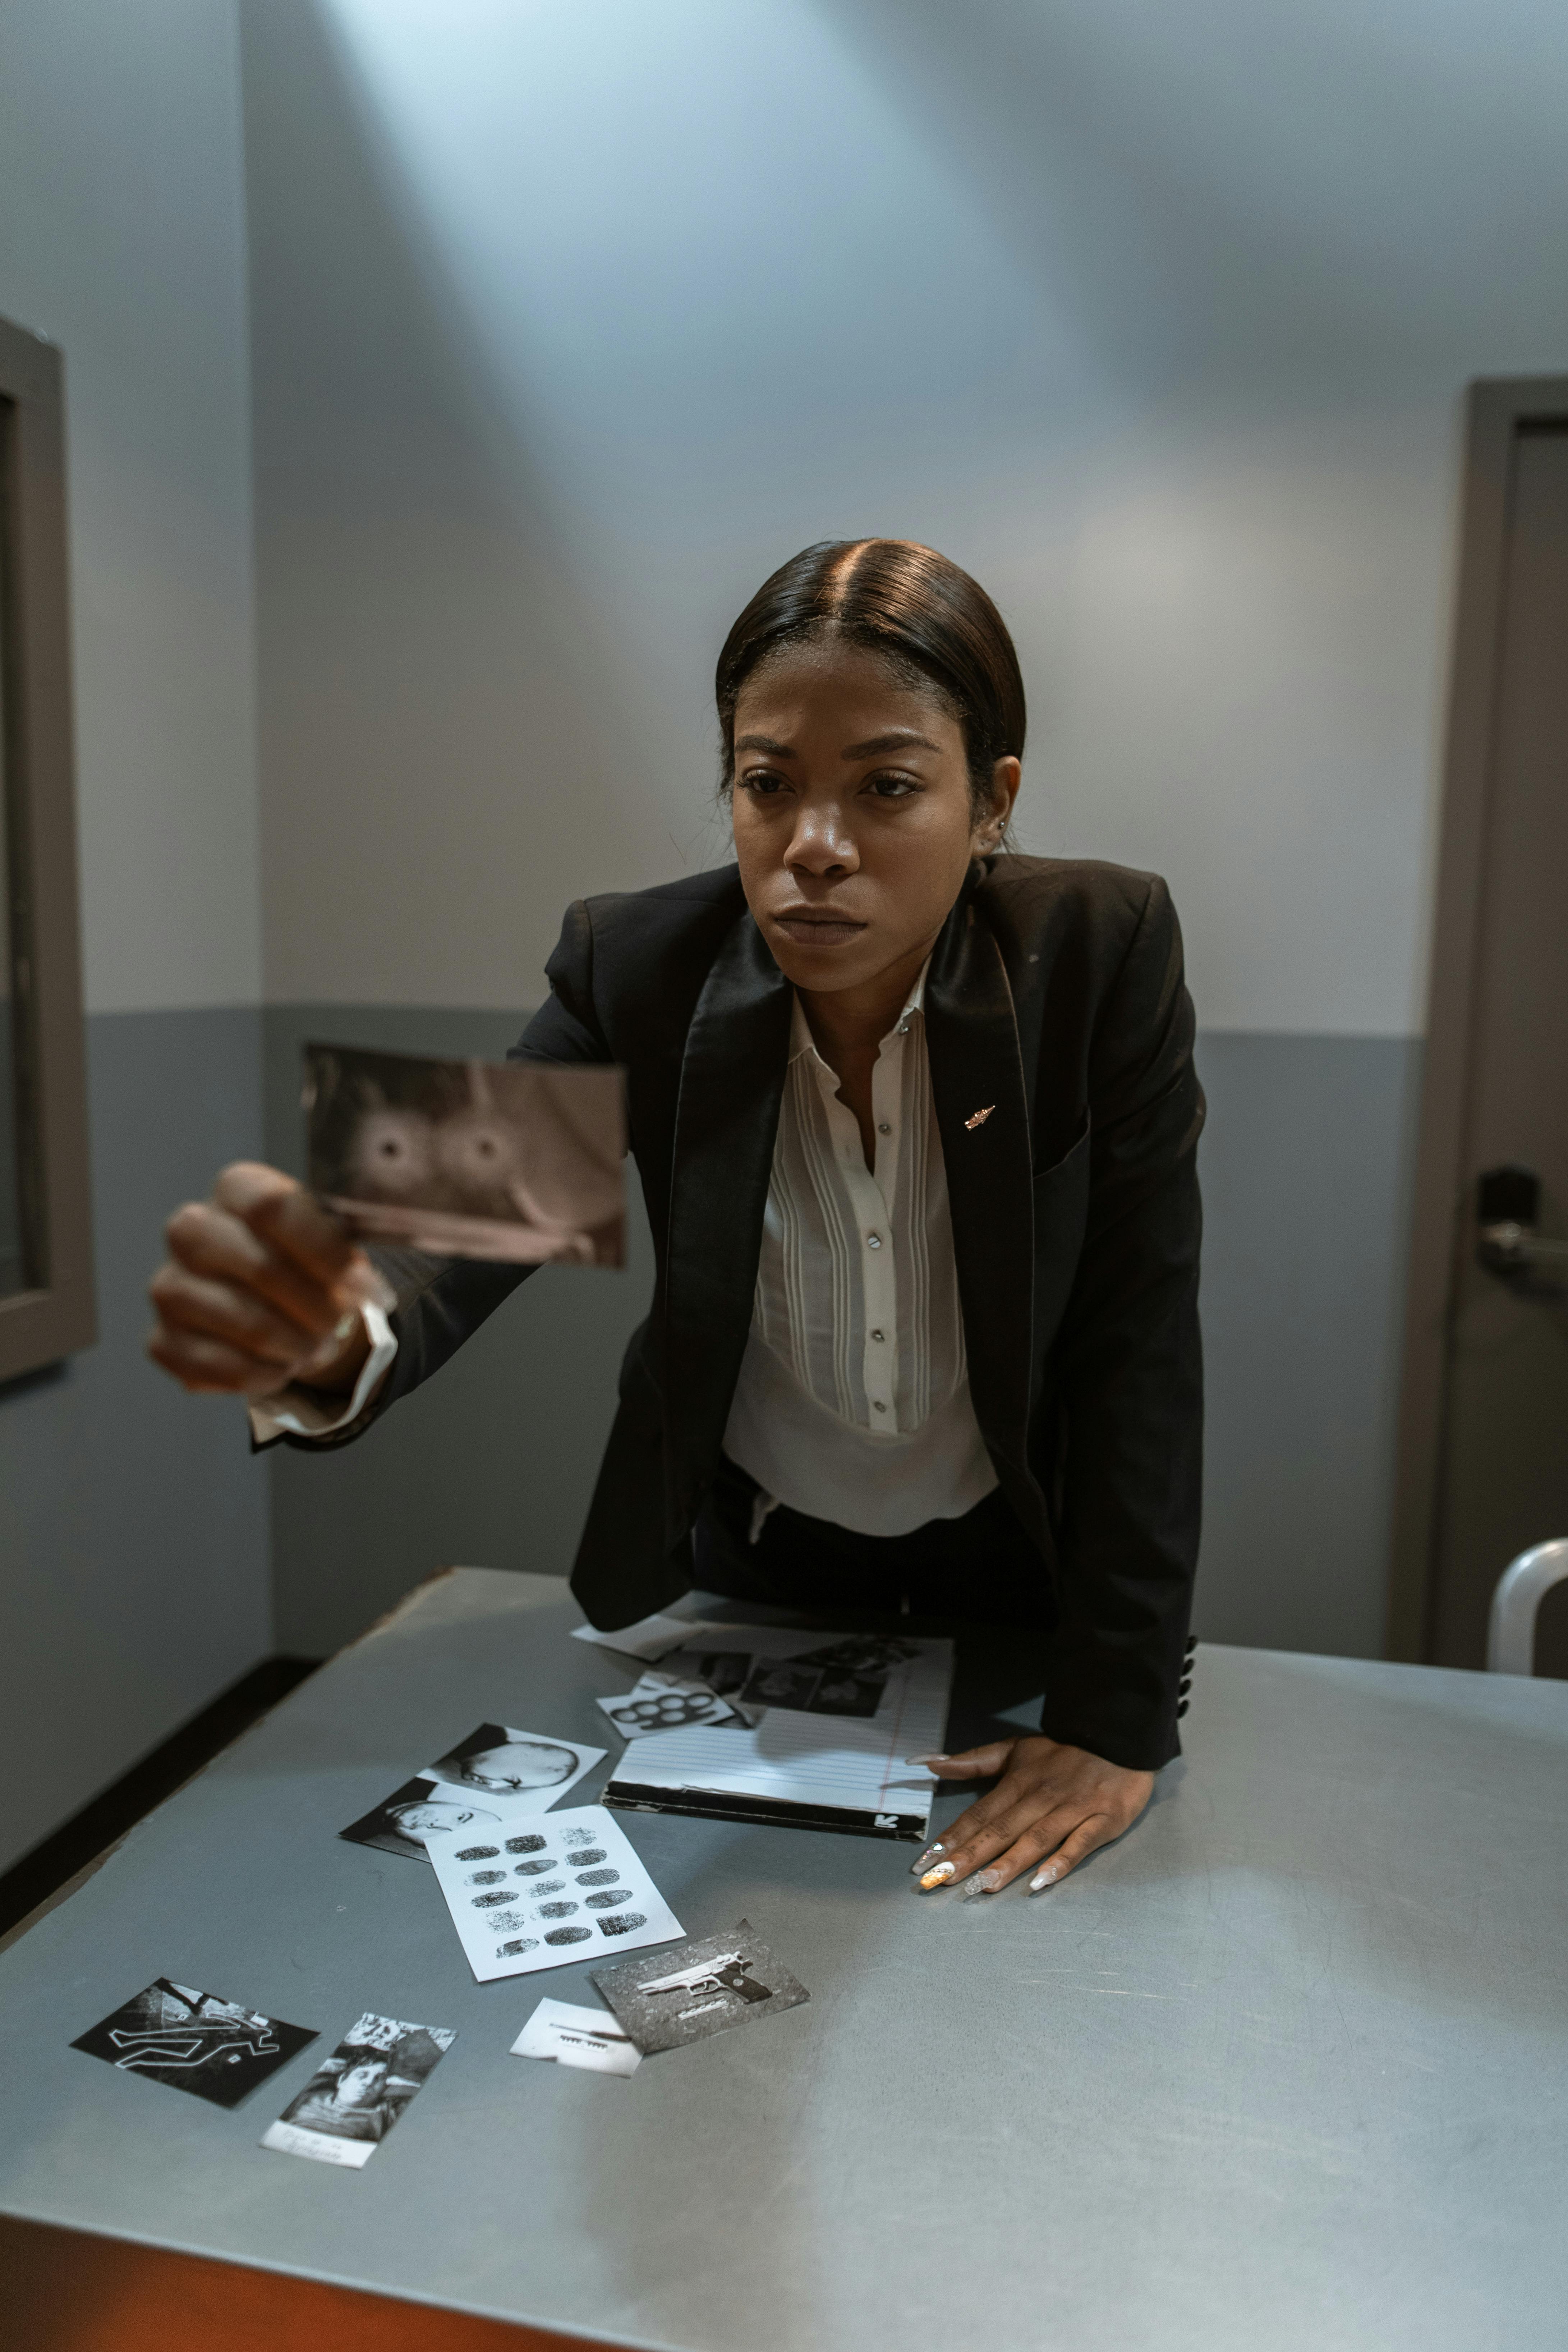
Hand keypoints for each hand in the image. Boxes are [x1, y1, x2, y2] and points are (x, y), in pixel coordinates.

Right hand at [148, 1162, 384, 1398]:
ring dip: (297, 1345)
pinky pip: (223, 1368)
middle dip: (316, 1306)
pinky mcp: (163, 1340)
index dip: (324, 1251)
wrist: (274, 1300)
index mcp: (234, 1189)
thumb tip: (363, 1288)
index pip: (273, 1208)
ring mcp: (169, 1287)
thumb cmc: (303, 1260)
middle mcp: (190, 1230)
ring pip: (246, 1323)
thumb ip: (344, 1252)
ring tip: (315, 1346)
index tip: (361, 1284)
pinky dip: (266, 1375)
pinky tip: (281, 1366)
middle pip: (260, 1267)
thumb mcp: (330, 1239)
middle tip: (339, 1323)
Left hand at [907, 1734, 1153, 1895]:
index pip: (979, 1814)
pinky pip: (1080, 1844)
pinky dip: (1061, 1862)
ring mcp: (1072, 1809)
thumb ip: (974, 1761)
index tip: (927, 1860)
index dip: (952, 1837)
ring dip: (1008, 1863)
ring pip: (1035, 1838)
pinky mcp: (1103, 1820)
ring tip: (982, 1885)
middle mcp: (1041, 1797)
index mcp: (1018, 1782)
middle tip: (942, 1879)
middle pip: (1000, 1829)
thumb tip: (930, 1763)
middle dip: (970, 1855)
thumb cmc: (1063, 1752)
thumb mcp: (1016, 1749)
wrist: (1119, 1737)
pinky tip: (1041, 1881)